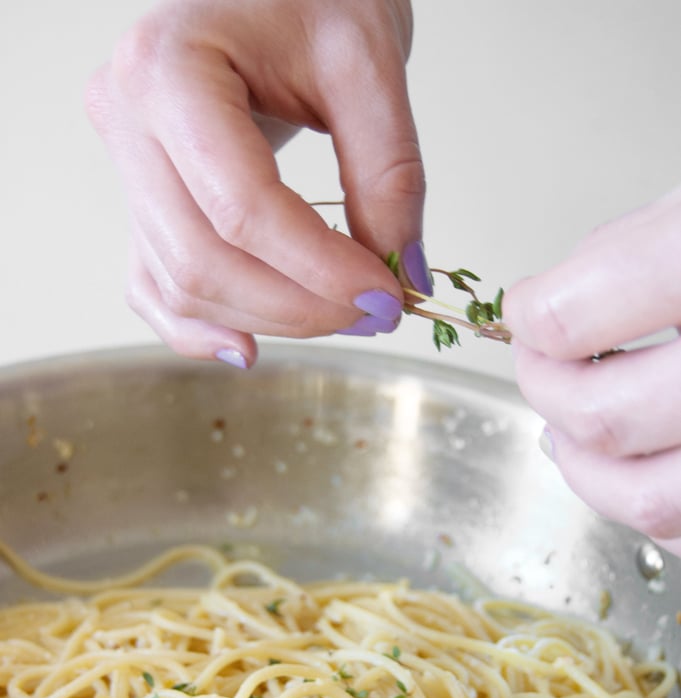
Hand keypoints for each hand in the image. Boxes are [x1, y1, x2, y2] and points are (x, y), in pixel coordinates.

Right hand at [86, 0, 429, 365]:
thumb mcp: (368, 59)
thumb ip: (389, 172)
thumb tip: (398, 275)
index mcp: (170, 69)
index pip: (242, 207)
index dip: (319, 269)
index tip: (384, 296)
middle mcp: (127, 119)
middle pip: (202, 261)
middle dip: (296, 307)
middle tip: (373, 314)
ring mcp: (124, 164)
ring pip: (181, 284)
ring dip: (267, 320)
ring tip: (339, 316)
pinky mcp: (141, 199)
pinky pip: (155, 286)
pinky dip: (203, 326)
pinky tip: (254, 345)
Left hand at [503, 186, 680, 557]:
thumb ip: (627, 252)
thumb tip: (545, 299)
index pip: (569, 319)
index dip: (530, 317)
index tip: (527, 310)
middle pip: (600, 419)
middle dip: (548, 392)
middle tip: (544, 363)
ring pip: (648, 499)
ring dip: (588, 467)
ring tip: (576, 427)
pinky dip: (645, 495)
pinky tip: (641, 454)